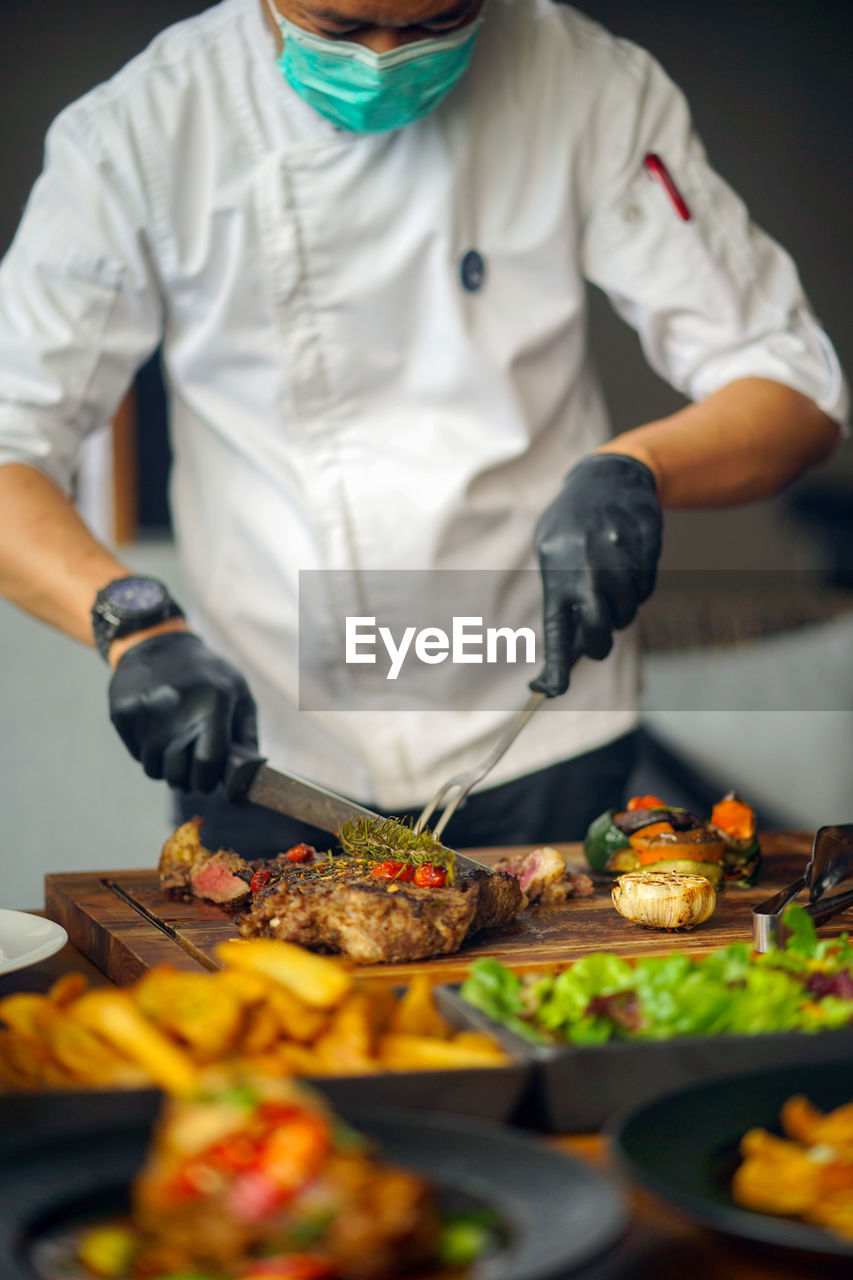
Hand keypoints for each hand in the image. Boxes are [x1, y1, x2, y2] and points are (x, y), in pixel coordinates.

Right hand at [108, 632, 257, 790]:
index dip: (209, 779)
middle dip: (189, 780)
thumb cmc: (208, 675)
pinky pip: (137, 754)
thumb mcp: (238, 693)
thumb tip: (247, 779)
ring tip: (176, 742)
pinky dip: (148, 751)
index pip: (208, 762)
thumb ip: (247, 737)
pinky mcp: (122, 714)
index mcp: (212, 702)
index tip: (211, 778)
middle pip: (177, 775)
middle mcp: (176, 708)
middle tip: (193, 769)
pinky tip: (157, 728)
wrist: (157, 644)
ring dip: (167, 766)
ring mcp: (145, 712)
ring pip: (154, 769)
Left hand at [530, 453, 661, 696]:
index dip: (555, 665)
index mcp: (557, 572)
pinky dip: (636, 589)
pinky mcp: (647, 556)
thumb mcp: (551, 551)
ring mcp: (621, 563)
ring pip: (626, 614)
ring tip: (608, 581)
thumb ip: (560, 598)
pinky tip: (626, 564)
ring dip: (619, 610)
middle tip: (598, 639)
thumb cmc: (572, 524)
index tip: (549, 690)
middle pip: (600, 633)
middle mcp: (588, 571)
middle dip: (600, 643)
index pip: (557, 630)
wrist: (611, 478)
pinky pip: (644, 593)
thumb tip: (570, 650)